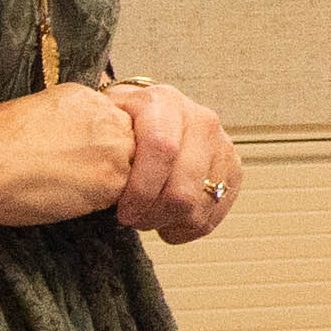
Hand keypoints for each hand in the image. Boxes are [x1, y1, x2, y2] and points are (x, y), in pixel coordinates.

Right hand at [0, 77, 247, 239]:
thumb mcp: (49, 131)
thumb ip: (86, 138)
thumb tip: (107, 167)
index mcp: (98, 100)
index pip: (168, 118)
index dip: (189, 155)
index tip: (184, 185)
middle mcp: (113, 113)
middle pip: (191, 133)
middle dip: (198, 177)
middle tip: (180, 214)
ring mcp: (115, 140)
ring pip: (177, 168)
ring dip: (175, 201)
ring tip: (151, 224)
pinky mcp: (111, 172)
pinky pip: (150, 195)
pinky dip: (149, 213)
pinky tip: (124, 223)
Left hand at [109, 77, 245, 241]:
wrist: (150, 113)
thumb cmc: (121, 122)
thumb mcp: (103, 117)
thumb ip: (102, 138)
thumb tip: (97, 168)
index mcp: (165, 103)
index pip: (162, 150)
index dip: (142, 189)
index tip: (123, 212)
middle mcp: (201, 120)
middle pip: (183, 188)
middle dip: (153, 215)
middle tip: (133, 219)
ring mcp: (222, 145)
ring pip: (199, 206)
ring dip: (169, 222)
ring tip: (148, 217)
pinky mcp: (233, 170)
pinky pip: (213, 214)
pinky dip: (188, 227)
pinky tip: (168, 220)